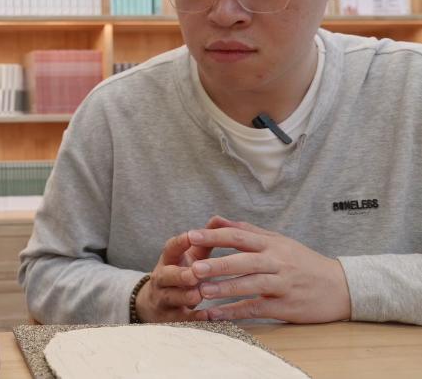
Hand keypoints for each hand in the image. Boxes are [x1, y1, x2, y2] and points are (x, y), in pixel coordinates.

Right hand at [135, 230, 214, 322]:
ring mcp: (164, 298)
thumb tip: (217, 219)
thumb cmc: (181, 275)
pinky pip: (181, 319)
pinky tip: (207, 317)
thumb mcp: (189, 258)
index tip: (190, 235)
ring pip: (171, 297)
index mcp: (168, 260)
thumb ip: (203, 242)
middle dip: (180, 274)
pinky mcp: (170, 318)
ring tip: (198, 293)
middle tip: (194, 273)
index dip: (179, 243)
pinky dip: (194, 318)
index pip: (170, 248)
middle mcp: (162, 279)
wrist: (156, 304)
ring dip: (184, 295)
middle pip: (167, 275)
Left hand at [188, 216, 350, 322]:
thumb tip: (215, 219)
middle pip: (244, 260)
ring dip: (225, 289)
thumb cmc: (303, 262)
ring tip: (202, 291)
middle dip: (217, 264)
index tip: (191, 236)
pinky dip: (235, 311)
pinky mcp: (286, 306)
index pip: (239, 236)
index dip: (214, 236)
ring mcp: (283, 284)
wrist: (342, 287)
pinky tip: (216, 314)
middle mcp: (277, 262)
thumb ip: (246, 231)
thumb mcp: (278, 241)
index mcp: (272, 244)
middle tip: (193, 268)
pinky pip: (257, 308)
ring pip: (251, 284)